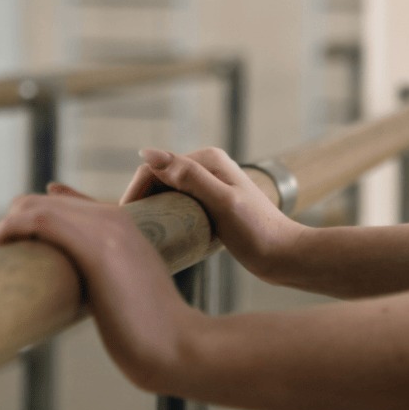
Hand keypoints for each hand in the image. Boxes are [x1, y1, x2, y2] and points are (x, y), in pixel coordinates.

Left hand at [0, 183, 196, 390]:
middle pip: (47, 202)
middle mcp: (115, 219)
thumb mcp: (128, 296)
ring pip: (38, 206)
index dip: (36, 213)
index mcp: (127, 226)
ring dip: (8, 224)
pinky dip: (10, 228)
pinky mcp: (96, 248)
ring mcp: (107, 230)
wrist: (176, 345)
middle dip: (16, 221)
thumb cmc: (152, 332)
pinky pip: (40, 220)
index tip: (12, 233)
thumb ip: (110, 286)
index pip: (72, 205)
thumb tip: (97, 303)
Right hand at [123, 147, 307, 284]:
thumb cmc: (257, 231)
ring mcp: (210, 187)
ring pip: (167, 195)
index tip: (124, 220)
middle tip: (129, 231)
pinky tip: (161, 237)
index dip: (135, 190)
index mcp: (208, 159)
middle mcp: (207, 167)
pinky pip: (179, 208)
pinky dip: (167, 219)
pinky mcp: (212, 206)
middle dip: (141, 201)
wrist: (285, 256)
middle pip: (159, 181)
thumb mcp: (221, 203)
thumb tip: (148, 153)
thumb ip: (189, 177)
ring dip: (152, 211)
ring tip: (140, 236)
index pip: (156, 167)